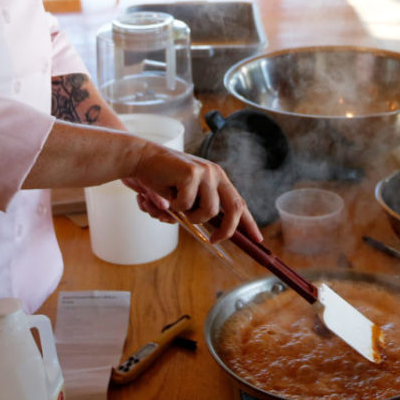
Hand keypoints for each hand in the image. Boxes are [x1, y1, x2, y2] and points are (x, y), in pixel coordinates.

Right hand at [123, 145, 261, 243]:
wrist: (141, 159)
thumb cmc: (161, 180)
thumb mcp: (185, 197)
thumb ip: (198, 211)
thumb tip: (213, 235)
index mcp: (217, 179)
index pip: (238, 202)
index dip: (248, 223)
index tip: (258, 239)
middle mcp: (215, 174)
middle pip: (234, 208)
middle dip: (227, 230)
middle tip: (214, 240)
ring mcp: (205, 172)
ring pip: (208, 211)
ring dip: (190, 217)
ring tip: (175, 206)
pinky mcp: (191, 173)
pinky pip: (186, 205)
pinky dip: (174, 207)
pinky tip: (165, 193)